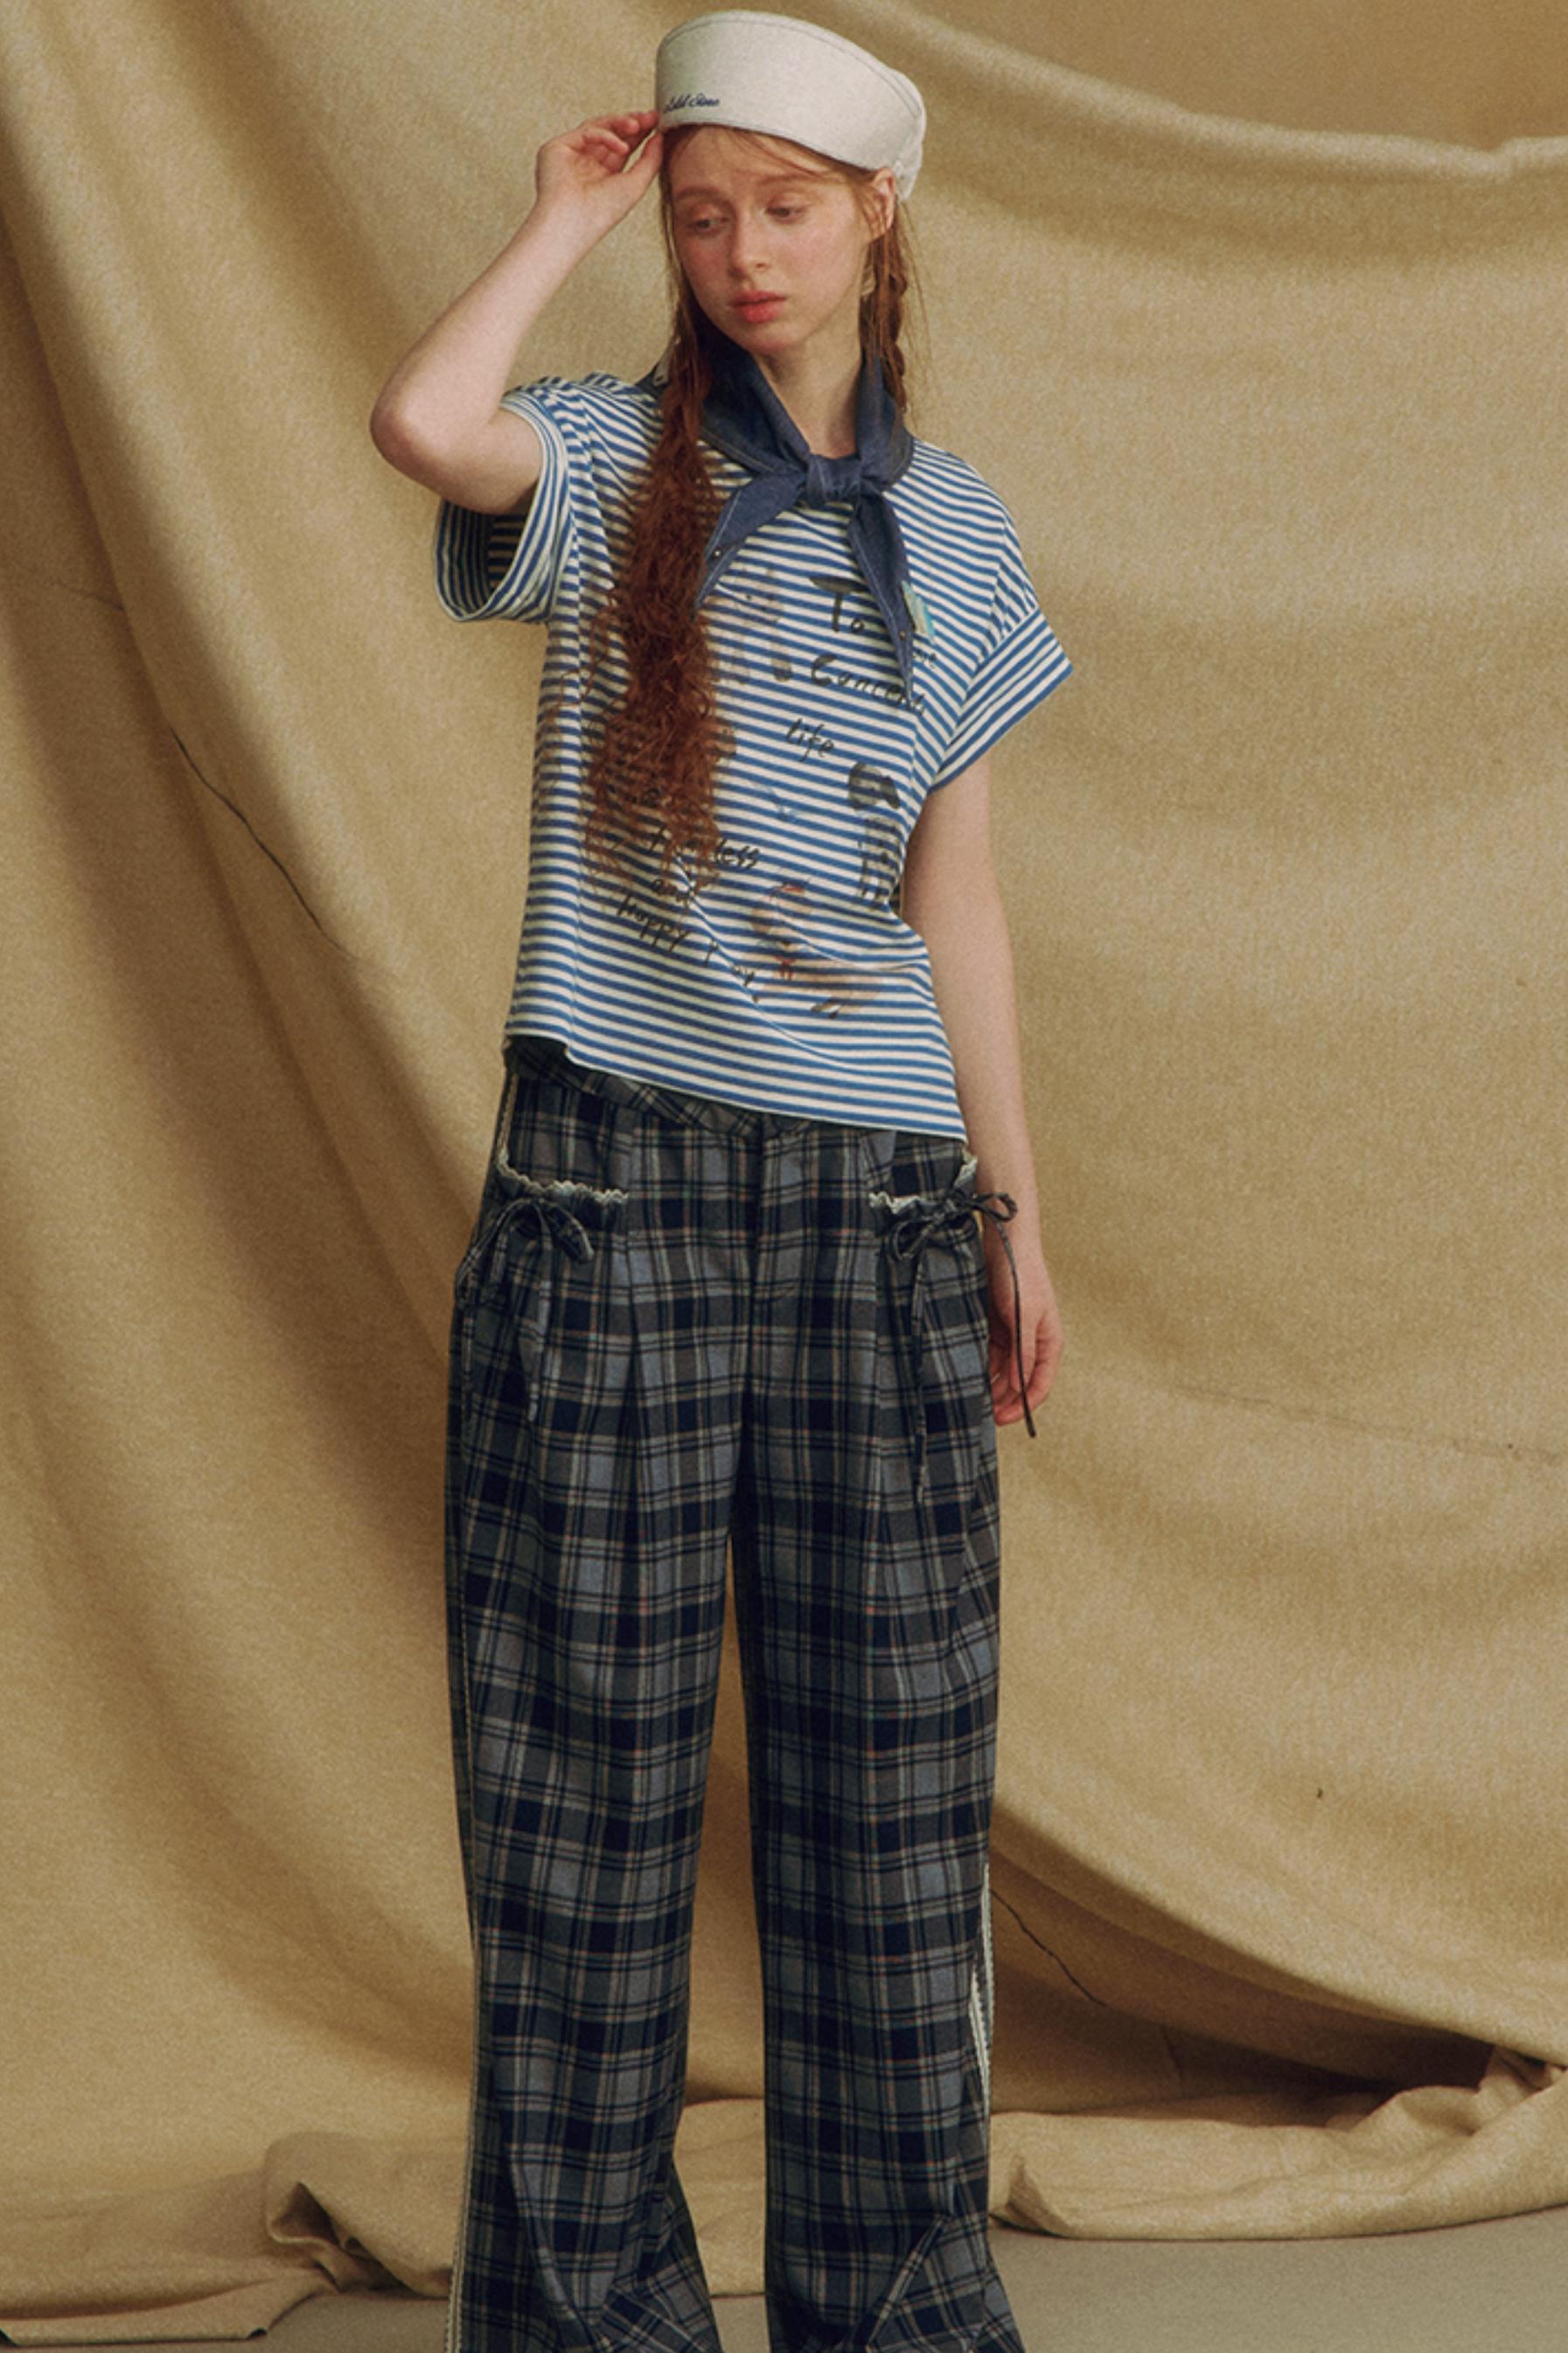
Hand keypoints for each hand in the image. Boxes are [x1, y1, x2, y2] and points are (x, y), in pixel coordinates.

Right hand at [534, 110, 663, 238]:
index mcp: (603, 176)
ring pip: (597, 127)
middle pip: (611, 133)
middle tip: (650, 117)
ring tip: (638, 125)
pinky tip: (620, 147)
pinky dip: (605, 135)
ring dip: (620, 123)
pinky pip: (585, 132)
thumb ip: (650, 161)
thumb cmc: (600, 214)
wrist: (572, 223)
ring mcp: (572, 155)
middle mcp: (586, 164)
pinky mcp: (558, 148)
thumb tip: (660, 137)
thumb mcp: (634, 186)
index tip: (657, 122)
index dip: (640, 133)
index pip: (622, 147)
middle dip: (632, 123)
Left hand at [981, 1222, 1063, 1424]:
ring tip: (969, 1399)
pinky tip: (966, 1376)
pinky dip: (980, 1367)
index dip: (1022, 1406)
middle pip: (1019, 1383)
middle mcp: (1033, 1343)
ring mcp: (1014, 1335)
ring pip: (1002, 1372)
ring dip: (989, 1386)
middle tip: (979, 1416)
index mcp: (1048, 1342)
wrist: (1004, 1242)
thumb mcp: (1023, 1315)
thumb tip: (1021, 1386)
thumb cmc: (1020, 1275)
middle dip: (1002, 1400)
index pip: (1039, 1385)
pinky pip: (989, 1355)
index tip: (1001, 1419)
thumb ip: (1023, 1351)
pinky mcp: (996, 1326)